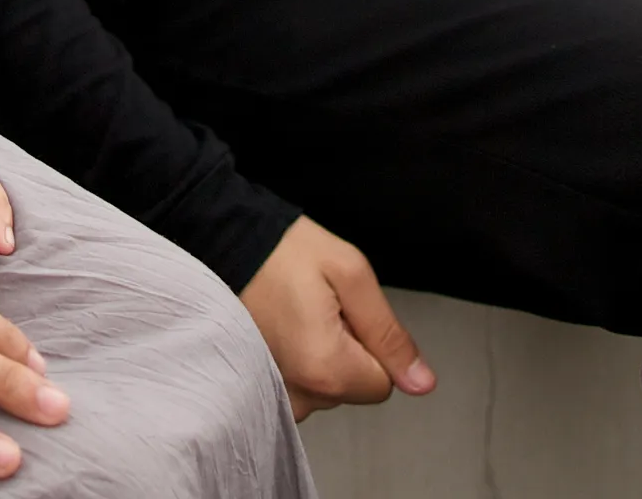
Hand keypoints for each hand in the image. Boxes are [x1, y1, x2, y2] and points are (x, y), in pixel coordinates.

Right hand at [239, 217, 431, 421]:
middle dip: (344, 350)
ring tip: (292, 316)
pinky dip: (294, 364)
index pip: (383, 382)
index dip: (370, 342)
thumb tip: (422, 382)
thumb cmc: (281, 252)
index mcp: (328, 369)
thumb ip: (388, 333)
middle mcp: (300, 396)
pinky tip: (278, 331)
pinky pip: (297, 389)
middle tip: (314, 308)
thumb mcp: (350, 274)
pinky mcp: (254, 393)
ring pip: (325, 390)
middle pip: (351, 388)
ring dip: (318, 357)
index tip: (341, 312)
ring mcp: (273, 399)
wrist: (219, 243)